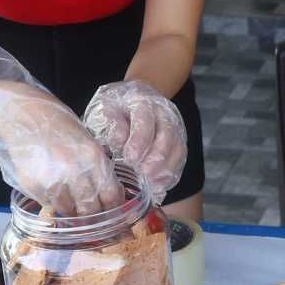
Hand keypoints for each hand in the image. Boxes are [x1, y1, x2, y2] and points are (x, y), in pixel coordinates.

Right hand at [0, 46, 122, 214]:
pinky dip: (52, 200)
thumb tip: (109, 193)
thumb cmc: (56, 124)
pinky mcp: (33, 185)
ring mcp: (52, 180)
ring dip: (70, 208)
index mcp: (94, 156)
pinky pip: (48, 203)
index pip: (110, 195)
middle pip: (90, 209)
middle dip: (91, 213)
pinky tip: (50, 186)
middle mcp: (75, 170)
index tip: (110, 210)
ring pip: (68, 210)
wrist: (21, 115)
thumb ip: (97, 166)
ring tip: (67, 196)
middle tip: (89, 211)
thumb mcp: (86, 140)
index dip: (112, 207)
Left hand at [83, 79, 186, 196]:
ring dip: (166, 168)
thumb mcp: (105, 108)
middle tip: (144, 174)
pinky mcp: (179, 140)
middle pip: (167, 135)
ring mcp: (175, 126)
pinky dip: (171, 174)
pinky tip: (159, 185)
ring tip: (152, 184)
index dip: (139, 141)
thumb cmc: (115, 107)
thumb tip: (119, 140)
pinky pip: (180, 158)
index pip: (145, 121)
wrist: (132, 98)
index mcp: (142, 101)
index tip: (129, 158)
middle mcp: (164, 113)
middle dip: (156, 157)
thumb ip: (110, 123)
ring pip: (178, 148)